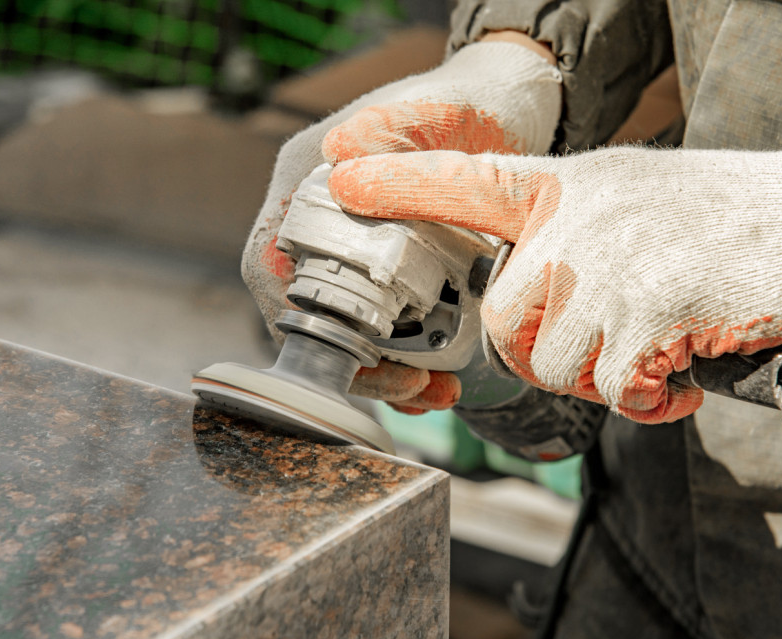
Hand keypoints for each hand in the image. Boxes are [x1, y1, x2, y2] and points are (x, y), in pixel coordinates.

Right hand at [241, 40, 560, 411]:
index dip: (303, 316)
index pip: (273, 259)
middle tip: (411, 387)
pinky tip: (436, 382)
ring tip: (432, 393)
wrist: (508, 109)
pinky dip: (402, 361)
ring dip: (379, 372)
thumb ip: (393, 128)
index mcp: (308, 176)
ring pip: (342, 327)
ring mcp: (350, 245)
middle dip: (352, 362)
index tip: (356, 351)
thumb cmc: (472, 102)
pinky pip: (377, 326)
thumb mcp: (440, 109)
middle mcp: (317, 217)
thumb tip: (337, 160)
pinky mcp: (384, 268)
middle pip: (306, 309)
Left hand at [327, 145, 781, 422]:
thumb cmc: (739, 221)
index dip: (401, 182)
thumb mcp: (642, 203)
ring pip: (556, 363)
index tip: (342, 178)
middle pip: (505, 322)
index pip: (471, 179)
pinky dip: (650, 399)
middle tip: (607, 355)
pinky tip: (685, 374)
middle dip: (547, 358)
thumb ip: (581, 244)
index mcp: (574, 189)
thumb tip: (541, 310)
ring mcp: (613, 263)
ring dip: (606, 379)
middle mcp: (580, 221)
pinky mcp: (650, 310)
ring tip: (659, 356)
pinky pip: (613, 388)